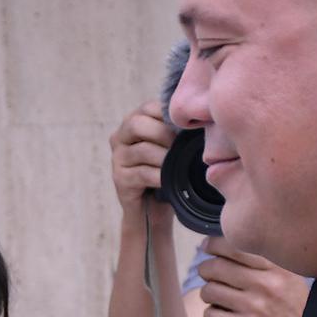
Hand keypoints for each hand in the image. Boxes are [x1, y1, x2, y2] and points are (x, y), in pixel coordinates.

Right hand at [110, 100, 177, 220]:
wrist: (152, 209)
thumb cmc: (167, 172)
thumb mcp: (171, 146)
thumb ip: (175, 129)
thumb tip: (200, 120)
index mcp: (133, 122)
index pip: (148, 107)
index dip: (169, 115)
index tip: (187, 127)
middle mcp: (120, 137)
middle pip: (137, 124)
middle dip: (164, 134)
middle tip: (182, 147)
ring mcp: (117, 158)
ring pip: (142, 150)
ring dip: (165, 158)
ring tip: (179, 165)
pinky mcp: (119, 179)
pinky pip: (142, 173)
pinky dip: (160, 176)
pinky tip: (170, 180)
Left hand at [194, 244, 309, 316]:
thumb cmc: (295, 305)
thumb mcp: (289, 275)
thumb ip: (263, 261)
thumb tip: (228, 248)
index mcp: (275, 267)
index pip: (235, 247)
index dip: (214, 244)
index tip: (207, 246)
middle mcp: (264, 284)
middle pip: (217, 267)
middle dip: (206, 269)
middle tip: (207, 273)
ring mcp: (253, 307)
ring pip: (210, 291)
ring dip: (207, 292)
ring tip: (214, 295)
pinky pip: (212, 316)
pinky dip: (211, 313)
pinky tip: (220, 313)